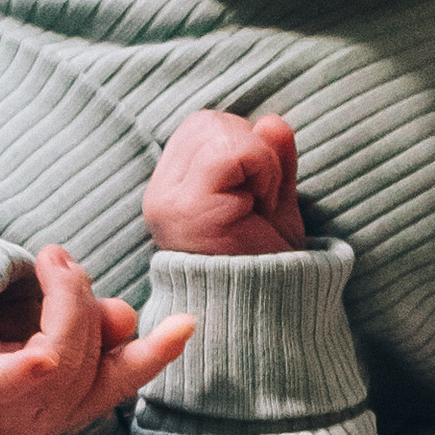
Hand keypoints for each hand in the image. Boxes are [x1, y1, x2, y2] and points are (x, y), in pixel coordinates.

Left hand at [0, 246, 196, 434]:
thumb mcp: (43, 323)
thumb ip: (88, 324)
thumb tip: (125, 320)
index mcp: (70, 403)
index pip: (123, 376)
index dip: (157, 353)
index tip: (186, 323)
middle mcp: (48, 416)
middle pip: (94, 351)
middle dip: (83, 297)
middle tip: (59, 260)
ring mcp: (15, 412)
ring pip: (67, 350)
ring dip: (62, 293)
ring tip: (45, 260)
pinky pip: (23, 374)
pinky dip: (40, 348)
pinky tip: (44, 331)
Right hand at [144, 109, 307, 255]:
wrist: (268, 315)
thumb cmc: (268, 262)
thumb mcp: (273, 199)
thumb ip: (272, 157)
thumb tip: (271, 120)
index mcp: (171, 191)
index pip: (202, 127)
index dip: (242, 143)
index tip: (255, 193)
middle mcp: (160, 196)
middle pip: (206, 121)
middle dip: (250, 147)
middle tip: (260, 199)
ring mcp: (170, 203)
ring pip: (218, 129)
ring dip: (259, 160)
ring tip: (259, 204)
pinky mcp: (190, 210)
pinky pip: (234, 152)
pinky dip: (261, 169)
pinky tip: (259, 207)